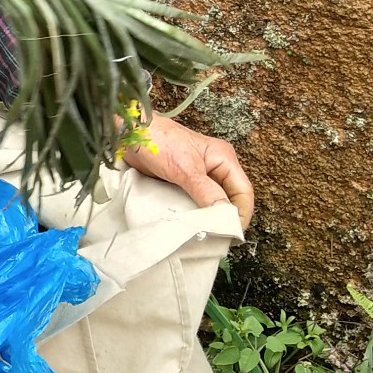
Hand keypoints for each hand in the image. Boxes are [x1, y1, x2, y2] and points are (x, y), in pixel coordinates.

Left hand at [121, 113, 255, 228]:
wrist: (129, 134)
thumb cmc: (158, 141)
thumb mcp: (185, 169)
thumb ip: (207, 192)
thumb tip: (225, 217)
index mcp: (224, 159)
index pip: (243, 192)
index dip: (241, 214)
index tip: (231, 233)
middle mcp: (216, 167)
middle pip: (231, 199)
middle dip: (225, 218)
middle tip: (217, 238)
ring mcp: (200, 175)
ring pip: (213, 202)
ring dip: (209, 217)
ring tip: (203, 235)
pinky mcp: (184, 182)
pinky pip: (196, 201)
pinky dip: (194, 213)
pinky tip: (190, 224)